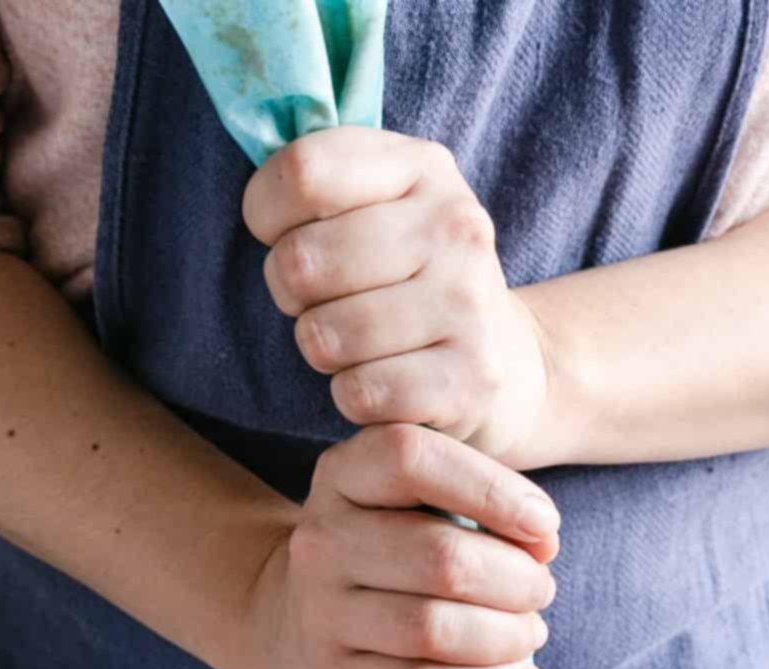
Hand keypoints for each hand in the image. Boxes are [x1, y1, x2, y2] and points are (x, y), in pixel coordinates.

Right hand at [231, 425, 558, 668]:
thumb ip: (474, 503)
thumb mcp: (409, 504)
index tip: (545, 526)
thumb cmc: (384, 554)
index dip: (491, 490)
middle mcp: (322, 542)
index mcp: (343, 477)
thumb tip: (542, 540)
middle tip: (541, 591)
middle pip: (441, 557)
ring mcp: (322, 614)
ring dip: (506, 637)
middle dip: (516, 580)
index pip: (413, 459)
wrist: (293, 622)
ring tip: (530, 634)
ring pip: (435, 629)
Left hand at [242, 127, 548, 465]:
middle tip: (323, 304)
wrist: (509, 363)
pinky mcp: (471, 380)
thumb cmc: (417, 282)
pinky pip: (359, 393)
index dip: (267, 213)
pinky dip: (353, 399)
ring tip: (357, 347)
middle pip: (302, 261)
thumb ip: (324, 181)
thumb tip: (260, 204)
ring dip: (323, 352)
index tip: (284, 235)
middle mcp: (455, 227)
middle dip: (291, 294)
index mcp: (424, 168)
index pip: (304, 172)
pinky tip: (381, 387)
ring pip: (325, 335)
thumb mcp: (385, 205)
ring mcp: (468, 304)